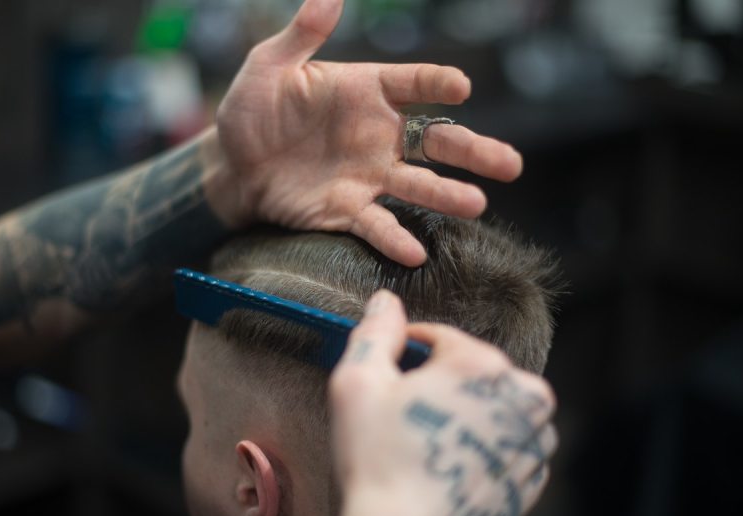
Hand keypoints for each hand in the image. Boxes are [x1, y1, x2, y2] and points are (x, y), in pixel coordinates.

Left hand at [213, 0, 522, 266]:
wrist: (233, 166)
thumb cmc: (252, 110)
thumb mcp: (268, 66)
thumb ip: (302, 35)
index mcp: (366, 91)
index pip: (413, 83)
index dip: (437, 84)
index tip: (459, 88)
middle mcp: (379, 135)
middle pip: (435, 141)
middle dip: (472, 151)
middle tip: (510, 165)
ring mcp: (368, 175)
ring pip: (417, 186)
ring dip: (446, 195)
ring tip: (477, 205)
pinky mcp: (348, 210)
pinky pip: (376, 224)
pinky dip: (394, 238)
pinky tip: (415, 252)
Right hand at [330, 290, 556, 515]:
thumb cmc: (378, 461)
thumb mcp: (358, 384)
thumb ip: (374, 333)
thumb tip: (385, 300)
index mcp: (482, 366)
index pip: (442, 337)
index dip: (409, 351)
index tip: (391, 374)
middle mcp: (521, 398)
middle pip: (475, 369)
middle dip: (443, 381)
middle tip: (407, 413)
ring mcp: (531, 442)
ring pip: (499, 404)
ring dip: (471, 409)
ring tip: (431, 437)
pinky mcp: (530, 478)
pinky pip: (511, 442)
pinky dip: (487, 443)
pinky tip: (452, 459)